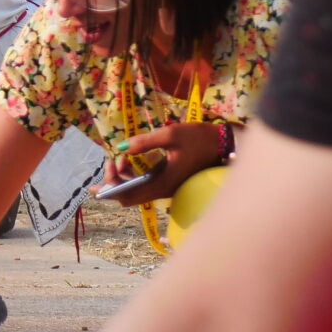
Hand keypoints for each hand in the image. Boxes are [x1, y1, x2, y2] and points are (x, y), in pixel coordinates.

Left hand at [98, 120, 225, 204]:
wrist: (224, 144)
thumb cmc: (199, 138)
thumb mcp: (171, 135)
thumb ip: (145, 141)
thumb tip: (121, 147)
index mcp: (162, 184)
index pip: (127, 196)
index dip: (111, 186)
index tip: (108, 165)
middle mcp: (162, 191)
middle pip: (128, 197)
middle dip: (114, 181)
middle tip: (112, 160)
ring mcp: (165, 188)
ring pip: (135, 192)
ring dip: (123, 178)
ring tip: (120, 158)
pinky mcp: (168, 182)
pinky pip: (143, 186)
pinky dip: (132, 176)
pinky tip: (128, 161)